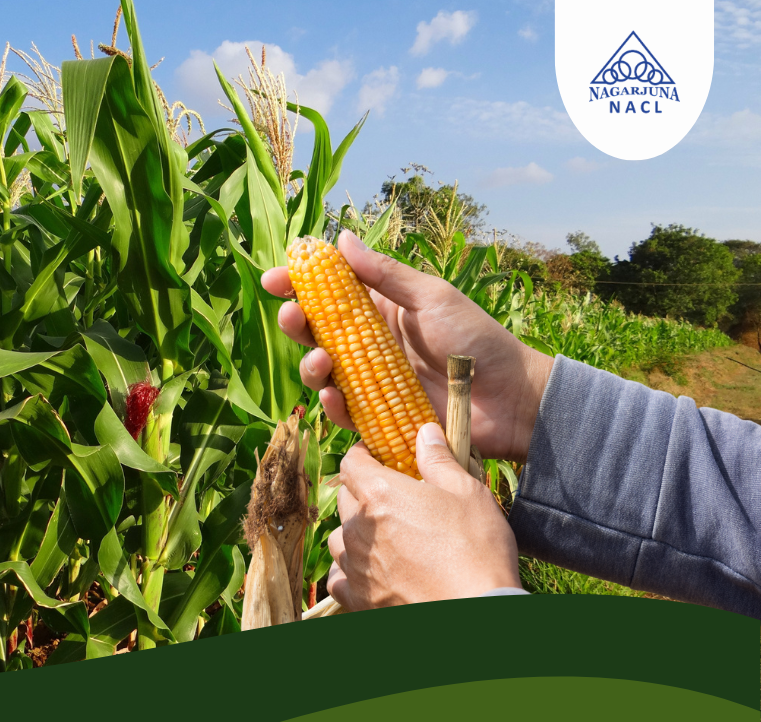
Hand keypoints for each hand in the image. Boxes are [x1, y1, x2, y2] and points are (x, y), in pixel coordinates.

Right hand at [262, 230, 553, 461]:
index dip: (299, 284)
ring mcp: (372, 382)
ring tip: (321, 362)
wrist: (510, 399)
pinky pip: (344, 412)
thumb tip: (340, 239)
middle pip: (317, 332)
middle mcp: (371, 344)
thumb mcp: (432, 297)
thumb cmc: (477, 340)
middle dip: (296, 323)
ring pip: (324, 372)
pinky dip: (333, 405)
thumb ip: (385, 274)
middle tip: (292, 316)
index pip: (330, 292)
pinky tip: (334, 397)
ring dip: (311, 365)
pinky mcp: (379, 417)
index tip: (275, 279)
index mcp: (381, 309)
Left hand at [326, 423, 520, 609]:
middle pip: (345, 498)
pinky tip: (369, 570)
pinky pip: (339, 577)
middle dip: (363, 492)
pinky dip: (349, 571)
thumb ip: (439, 459)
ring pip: (339, 537)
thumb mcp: (468, 493)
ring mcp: (355, 565)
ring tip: (382, 536)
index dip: (363, 455)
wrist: (476, 611)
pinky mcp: (358, 598)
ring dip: (355, 532)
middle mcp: (358, 528)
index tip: (377, 456)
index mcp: (380, 494)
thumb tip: (425, 432)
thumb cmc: (476, 550)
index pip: (351, 462)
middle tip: (392, 498)